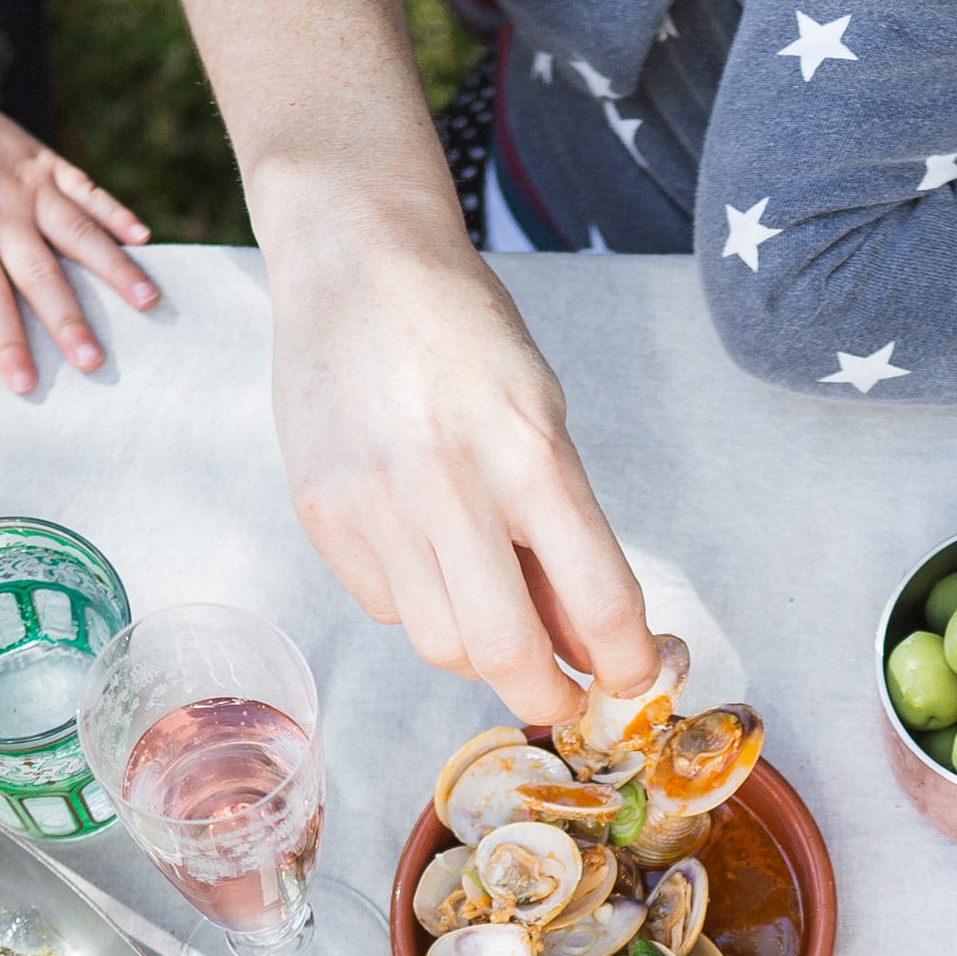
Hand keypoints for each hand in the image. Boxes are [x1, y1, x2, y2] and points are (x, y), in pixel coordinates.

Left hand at [0, 5, 156, 394]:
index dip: (7, 343)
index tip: (24, 385)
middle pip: (41, 274)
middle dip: (68, 320)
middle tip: (94, 362)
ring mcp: (26, 184)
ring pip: (77, 232)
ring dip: (113, 268)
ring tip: (148, 302)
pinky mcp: (42, 160)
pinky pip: (85, 188)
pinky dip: (114, 212)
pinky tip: (144, 239)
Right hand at [267, 229, 658, 722]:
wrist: (356, 257)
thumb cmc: (465, 335)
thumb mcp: (542, 417)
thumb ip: (564, 532)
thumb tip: (591, 643)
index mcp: (530, 454)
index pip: (600, 602)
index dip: (629, 667)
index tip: (635, 682)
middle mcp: (449, 485)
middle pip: (505, 655)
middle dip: (547, 698)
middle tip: (565, 696)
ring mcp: (374, 503)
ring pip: (439, 644)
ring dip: (479, 651)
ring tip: (492, 607)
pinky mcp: (320, 512)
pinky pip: (383, 606)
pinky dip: (416, 600)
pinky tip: (420, 546)